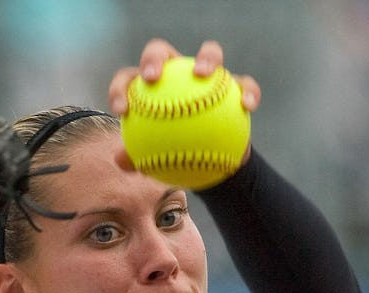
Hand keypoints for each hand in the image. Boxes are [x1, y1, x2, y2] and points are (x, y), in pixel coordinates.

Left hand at [108, 39, 260, 169]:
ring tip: (203, 75)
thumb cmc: (175, 158)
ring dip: (207, 59)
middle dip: (154, 58)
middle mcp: (177, 73)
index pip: (131, 78)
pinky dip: (248, 92)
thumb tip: (120, 160)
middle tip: (152, 78)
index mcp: (152, 87)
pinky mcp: (235, 86)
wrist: (210, 164)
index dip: (122, 87)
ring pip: (209, 54)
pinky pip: (244, 84)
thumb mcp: (155, 162)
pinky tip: (247, 105)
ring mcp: (208, 77)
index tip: (122, 109)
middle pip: (162, 52)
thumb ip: (137, 157)